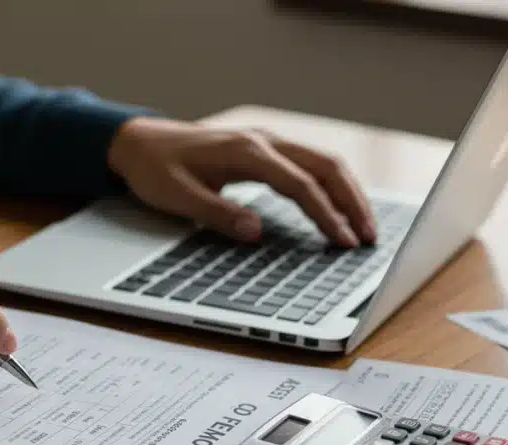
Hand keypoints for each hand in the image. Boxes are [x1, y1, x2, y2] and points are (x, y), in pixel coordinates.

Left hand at [106, 116, 375, 246]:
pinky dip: (332, 185)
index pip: (300, 184)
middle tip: (369, 238)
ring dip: (348, 193)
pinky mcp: (265, 149)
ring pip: (324, 162)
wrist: (139, 142)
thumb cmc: (155, 169)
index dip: (325, 214)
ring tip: (364, 227)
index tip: (343, 241)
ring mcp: (267, 141)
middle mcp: (264, 140)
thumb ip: (217, 213)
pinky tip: (339, 207)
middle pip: (326, 166)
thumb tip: (256, 231)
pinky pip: (310, 163)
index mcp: (245, 151)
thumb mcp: (176, 197)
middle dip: (352, 202)